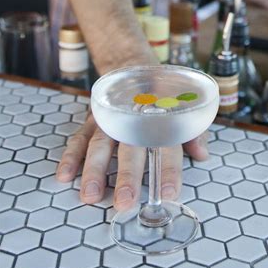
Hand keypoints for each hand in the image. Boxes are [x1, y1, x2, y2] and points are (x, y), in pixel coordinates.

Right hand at [56, 111, 208, 210]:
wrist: (133, 65)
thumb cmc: (162, 96)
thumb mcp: (183, 108)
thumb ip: (193, 132)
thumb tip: (202, 154)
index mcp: (160, 119)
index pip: (167, 146)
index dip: (169, 170)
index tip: (169, 194)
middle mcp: (133, 119)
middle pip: (131, 147)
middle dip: (128, 175)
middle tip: (125, 202)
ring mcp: (110, 119)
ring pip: (101, 144)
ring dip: (95, 170)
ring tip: (90, 196)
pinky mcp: (92, 119)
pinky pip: (79, 137)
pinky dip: (70, 156)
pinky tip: (64, 175)